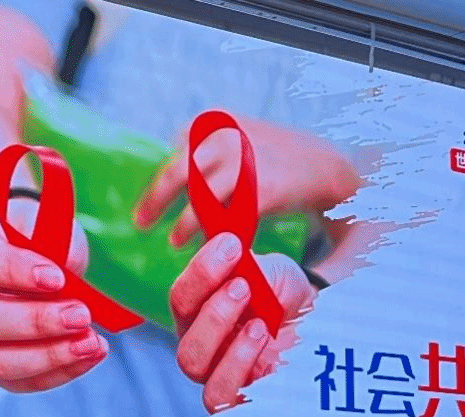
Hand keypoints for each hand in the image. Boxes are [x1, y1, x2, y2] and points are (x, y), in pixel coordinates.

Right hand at [0, 199, 105, 392]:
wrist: (22, 252)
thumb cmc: (29, 231)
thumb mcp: (39, 220)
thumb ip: (47, 245)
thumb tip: (67, 285)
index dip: (12, 272)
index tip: (57, 278)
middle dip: (36, 322)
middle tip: (81, 315)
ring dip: (49, 355)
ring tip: (90, 342)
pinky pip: (14, 381)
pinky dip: (55, 373)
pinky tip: (87, 356)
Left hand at [135, 115, 360, 246]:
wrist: (323, 166)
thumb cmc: (268, 160)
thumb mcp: (232, 141)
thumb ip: (200, 154)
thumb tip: (160, 181)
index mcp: (214, 124)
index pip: (172, 152)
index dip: (155, 182)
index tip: (143, 204)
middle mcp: (227, 138)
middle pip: (179, 171)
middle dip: (156, 200)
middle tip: (141, 223)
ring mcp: (245, 162)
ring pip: (202, 198)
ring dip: (186, 223)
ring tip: (175, 240)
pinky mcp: (263, 189)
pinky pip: (229, 216)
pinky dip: (217, 232)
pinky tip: (209, 244)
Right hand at [171, 233, 315, 413]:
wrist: (317, 325)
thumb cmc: (285, 298)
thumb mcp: (274, 274)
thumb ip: (253, 267)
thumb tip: (234, 253)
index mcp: (198, 314)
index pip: (181, 298)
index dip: (200, 272)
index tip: (231, 245)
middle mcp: (202, 349)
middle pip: (184, 342)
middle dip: (212, 312)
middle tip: (243, 287)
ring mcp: (220, 377)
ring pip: (195, 369)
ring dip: (222, 340)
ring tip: (258, 323)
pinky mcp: (242, 399)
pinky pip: (223, 396)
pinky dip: (239, 368)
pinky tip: (264, 343)